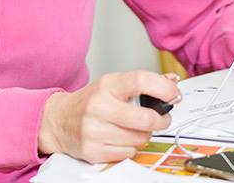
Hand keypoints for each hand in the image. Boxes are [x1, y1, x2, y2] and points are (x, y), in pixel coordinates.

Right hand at [38, 71, 180, 161]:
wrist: (59, 120)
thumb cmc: (91, 101)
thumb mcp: (113, 85)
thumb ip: (142, 84)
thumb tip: (172, 81)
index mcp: (107, 85)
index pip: (141, 81)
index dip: (164, 88)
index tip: (174, 94)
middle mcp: (99, 106)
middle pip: (145, 119)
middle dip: (161, 120)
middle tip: (162, 118)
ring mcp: (95, 130)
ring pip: (139, 139)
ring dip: (143, 135)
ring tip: (134, 128)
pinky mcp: (93, 150)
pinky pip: (128, 154)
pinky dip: (130, 148)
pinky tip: (121, 139)